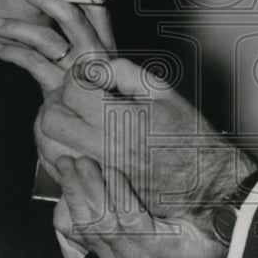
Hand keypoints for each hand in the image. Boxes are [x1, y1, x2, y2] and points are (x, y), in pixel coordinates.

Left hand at [0, 0, 114, 93]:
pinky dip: (11, 52)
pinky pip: (33, 64)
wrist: (89, 135)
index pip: (98, 8)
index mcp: (107, 46)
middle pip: (73, 17)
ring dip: (17, 26)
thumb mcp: (90, 66)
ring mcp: (78, 73)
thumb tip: (57, 14)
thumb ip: (79, 43)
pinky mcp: (60, 89)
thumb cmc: (85, 97)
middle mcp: (96, 57)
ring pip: (47, 39)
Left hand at [37, 56, 255, 223]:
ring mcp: (100, 173)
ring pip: (50, 149)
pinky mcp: (99, 190)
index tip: (86, 77)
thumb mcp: (163, 92)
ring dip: (54, 129)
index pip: (72, 91)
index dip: (75, 77)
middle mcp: (107, 148)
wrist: (207, 183)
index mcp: (124, 119)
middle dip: (55, 103)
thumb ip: (124, 71)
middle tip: (70, 96)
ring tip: (70, 117)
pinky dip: (61, 152)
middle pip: (50, 122)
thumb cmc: (189, 137)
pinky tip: (77, 142)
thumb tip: (93, 68)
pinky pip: (63, 171)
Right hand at [50, 155, 227, 257]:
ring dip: (92, 189)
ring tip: (89, 162)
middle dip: (73, 187)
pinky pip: (130, 221)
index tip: (61, 161)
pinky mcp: (155, 251)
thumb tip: (76, 159)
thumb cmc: (180, 208)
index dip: (64, 192)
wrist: (222, 225)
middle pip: (82, 221)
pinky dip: (120, 195)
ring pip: (101, 222)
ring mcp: (134, 256)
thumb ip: (103, 184)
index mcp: (105, 243)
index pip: (68, 223)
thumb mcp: (134, 194)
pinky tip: (117, 173)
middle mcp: (115, 254)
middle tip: (72, 158)